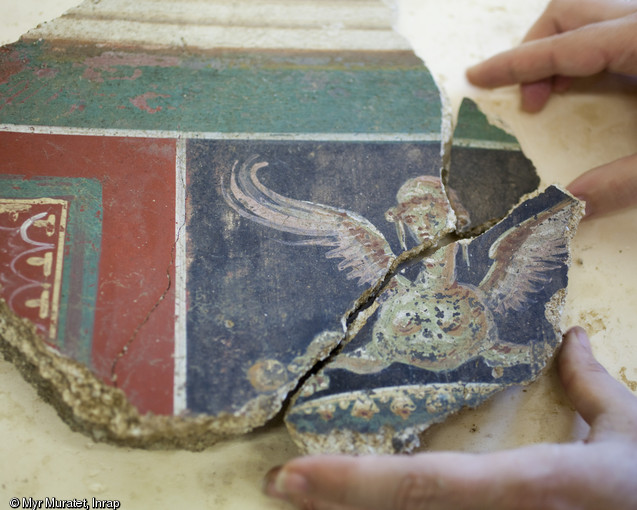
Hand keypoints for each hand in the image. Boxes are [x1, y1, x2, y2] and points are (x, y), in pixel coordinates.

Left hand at [263, 327, 636, 509]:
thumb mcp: (630, 431)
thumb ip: (590, 385)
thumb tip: (570, 337)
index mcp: (528, 486)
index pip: (423, 484)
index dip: (352, 483)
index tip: (291, 475)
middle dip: (331, 505)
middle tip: (279, 483)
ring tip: (306, 496)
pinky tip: (363, 505)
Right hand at [465, 0, 636, 218]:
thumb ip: (618, 184)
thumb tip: (565, 209)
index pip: (561, 46)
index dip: (512, 64)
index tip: (475, 78)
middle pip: (567, 15)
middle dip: (533, 53)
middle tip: (531, 104)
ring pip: (587, 18)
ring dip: (557, 53)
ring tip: (550, 97)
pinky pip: (606, 32)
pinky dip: (582, 57)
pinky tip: (588, 90)